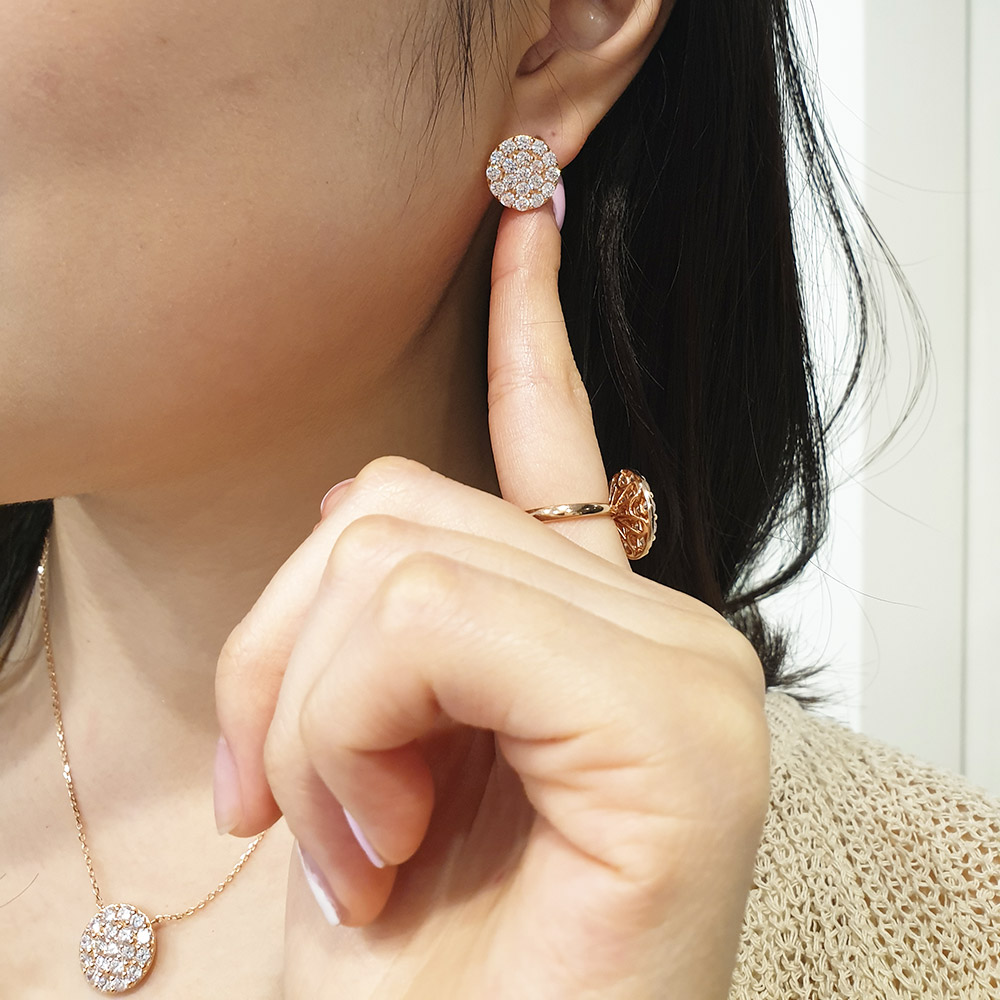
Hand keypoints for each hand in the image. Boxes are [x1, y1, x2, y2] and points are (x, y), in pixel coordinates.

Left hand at [215, 193, 769, 999]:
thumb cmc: (419, 977)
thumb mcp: (374, 758)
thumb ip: (416, 617)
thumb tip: (393, 518)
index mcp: (599, 636)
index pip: (547, 438)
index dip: (530, 321)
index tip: (525, 204)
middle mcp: (664, 634)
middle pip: (395, 509)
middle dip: (288, 667)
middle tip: (308, 819)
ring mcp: (686, 674)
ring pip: (397, 558)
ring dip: (314, 721)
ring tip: (353, 849)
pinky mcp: (678, 737)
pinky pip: (436, 616)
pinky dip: (352, 733)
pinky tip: (382, 849)